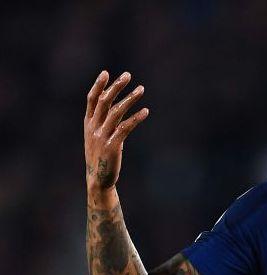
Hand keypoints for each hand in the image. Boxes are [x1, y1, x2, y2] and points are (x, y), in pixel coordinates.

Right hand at [84, 71, 148, 191]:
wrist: (99, 179)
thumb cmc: (101, 155)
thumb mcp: (97, 136)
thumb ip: (104, 121)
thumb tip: (116, 106)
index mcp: (88, 123)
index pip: (91, 100)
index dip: (98, 85)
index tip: (106, 72)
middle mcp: (93, 127)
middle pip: (104, 102)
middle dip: (116, 87)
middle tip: (128, 75)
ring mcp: (102, 136)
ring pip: (115, 112)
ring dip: (129, 99)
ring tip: (141, 89)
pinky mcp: (112, 146)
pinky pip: (125, 127)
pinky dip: (136, 118)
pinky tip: (146, 111)